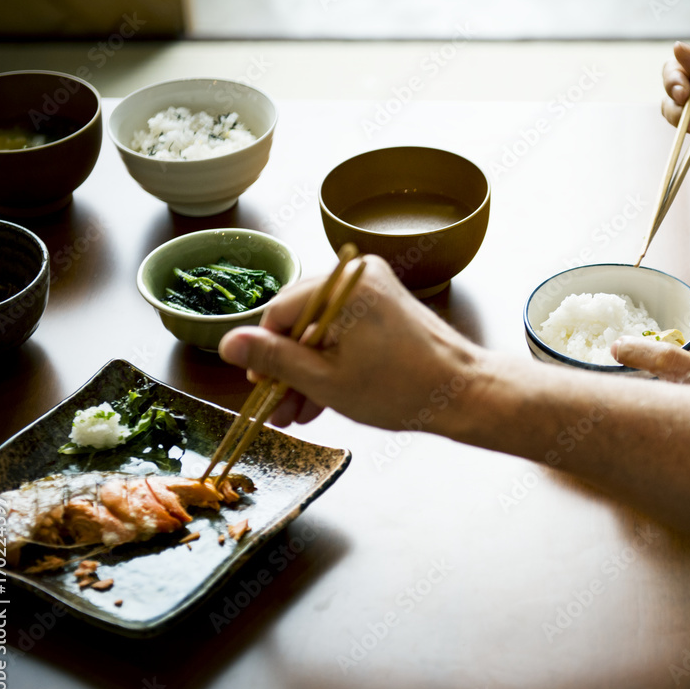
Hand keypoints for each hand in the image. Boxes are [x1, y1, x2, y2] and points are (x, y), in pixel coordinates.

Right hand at [218, 256, 482, 430]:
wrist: (462, 391)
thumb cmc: (400, 389)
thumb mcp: (325, 380)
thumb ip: (274, 358)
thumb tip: (227, 342)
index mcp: (342, 286)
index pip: (279, 313)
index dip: (265, 354)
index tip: (263, 388)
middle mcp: (357, 274)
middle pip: (300, 319)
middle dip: (287, 367)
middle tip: (279, 409)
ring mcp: (374, 287)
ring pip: (322, 327)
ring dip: (308, 369)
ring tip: (298, 414)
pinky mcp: (387, 302)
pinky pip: (345, 327)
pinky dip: (333, 358)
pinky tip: (322, 398)